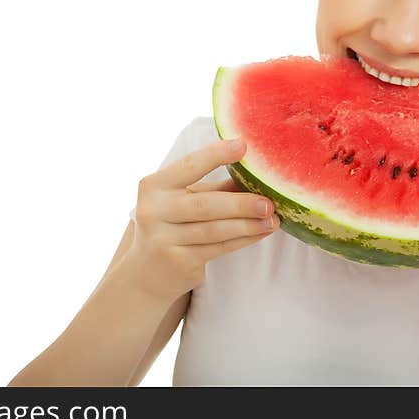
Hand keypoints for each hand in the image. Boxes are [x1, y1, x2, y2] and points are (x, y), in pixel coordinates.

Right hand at [127, 137, 278, 302]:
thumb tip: (255, 172)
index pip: (189, 166)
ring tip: (273, 219)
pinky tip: (261, 232)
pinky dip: (243, 239)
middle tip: (269, 202)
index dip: (216, 155)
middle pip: (205, 204)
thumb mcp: (186, 200)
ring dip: (248, 224)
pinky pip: (218, 248)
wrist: (146, 273)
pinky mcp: (178, 262)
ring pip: (215, 229)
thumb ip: (215, 187)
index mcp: (154, 186)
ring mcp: (163, 239)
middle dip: (241, 203)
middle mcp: (154, 211)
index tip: (243, 145)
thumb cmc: (173, 224)